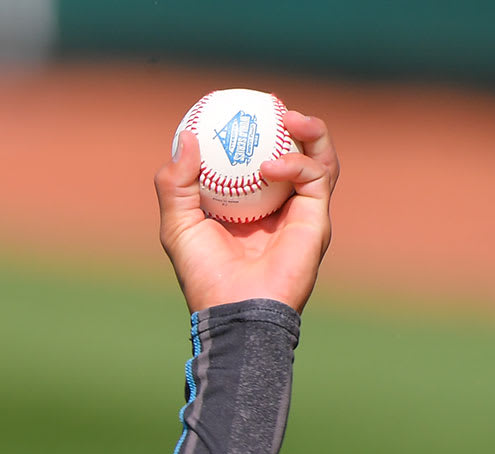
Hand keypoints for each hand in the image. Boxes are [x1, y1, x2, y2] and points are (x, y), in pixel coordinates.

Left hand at [157, 109, 337, 313]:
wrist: (235, 307)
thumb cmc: (204, 273)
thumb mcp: (178, 224)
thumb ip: (175, 183)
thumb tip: (185, 137)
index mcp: (247, 206)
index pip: (255, 160)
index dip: (252, 132)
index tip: (236, 110)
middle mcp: (278, 206)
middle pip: (295, 152)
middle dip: (290, 123)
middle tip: (272, 104)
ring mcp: (301, 211)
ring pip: (318, 157)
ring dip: (309, 131)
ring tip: (287, 116)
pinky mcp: (317, 218)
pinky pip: (317, 176)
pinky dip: (297, 164)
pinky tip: (271, 166)